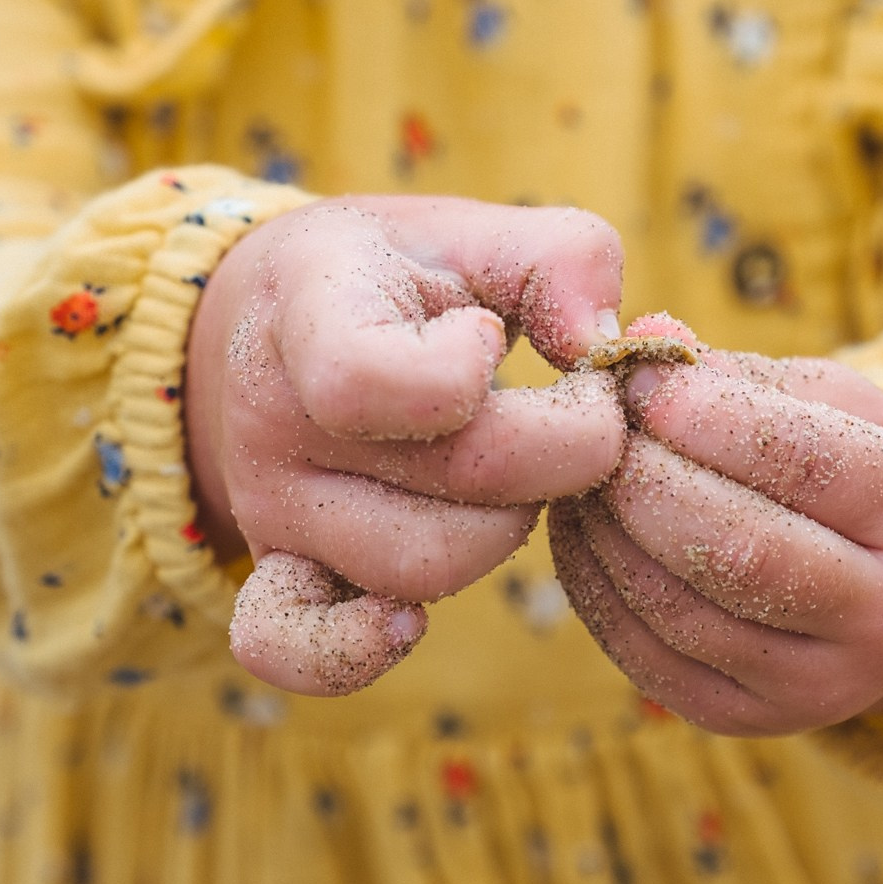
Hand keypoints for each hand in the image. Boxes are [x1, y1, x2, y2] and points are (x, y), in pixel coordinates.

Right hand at [186, 195, 628, 695]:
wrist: (275, 321)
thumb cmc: (399, 275)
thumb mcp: (475, 231)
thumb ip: (567, 261)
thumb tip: (612, 357)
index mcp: (310, 314)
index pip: (368, 380)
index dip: (468, 371)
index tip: (488, 337)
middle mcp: (275, 420)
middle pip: (459, 488)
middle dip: (558, 455)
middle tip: (564, 413)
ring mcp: (270, 508)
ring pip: (428, 570)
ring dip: (508, 530)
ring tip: (507, 473)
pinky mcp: (278, 573)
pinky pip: (292, 648)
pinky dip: (353, 652)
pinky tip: (407, 626)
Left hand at [548, 321, 882, 735]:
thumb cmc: (854, 474)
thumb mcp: (836, 406)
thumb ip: (744, 375)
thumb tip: (647, 341)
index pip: (807, 464)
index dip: (708, 417)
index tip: (641, 381)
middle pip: (742, 549)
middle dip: (645, 480)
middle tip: (597, 432)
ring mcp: (820, 685)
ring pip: (685, 609)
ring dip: (607, 533)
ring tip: (583, 476)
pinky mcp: (750, 719)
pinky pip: (649, 656)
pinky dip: (596, 587)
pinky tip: (582, 533)